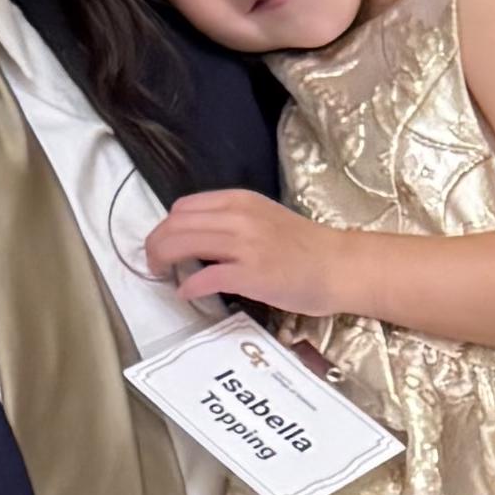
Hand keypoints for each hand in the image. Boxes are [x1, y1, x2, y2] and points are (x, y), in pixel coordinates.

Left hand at [141, 187, 362, 317]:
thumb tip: (199, 240)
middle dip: (155, 245)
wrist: (341, 267)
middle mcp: (238, 217)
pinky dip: (189, 286)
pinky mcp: (251, 275)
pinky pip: (205, 277)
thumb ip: (232, 223)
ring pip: (182, 244)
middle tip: (153, 263)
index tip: (166, 245)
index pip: (184, 207)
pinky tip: (187, 293)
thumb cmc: (308, 248)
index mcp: (240, 200)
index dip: (167, 227)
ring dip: (162, 261)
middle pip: (175, 224)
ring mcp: (245, 245)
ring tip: (162, 275)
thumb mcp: (265, 220)